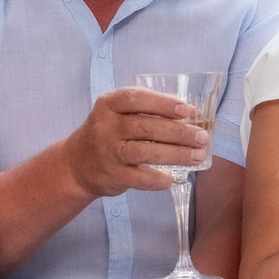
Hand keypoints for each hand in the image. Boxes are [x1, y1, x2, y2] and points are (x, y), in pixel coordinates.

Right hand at [63, 89, 210, 200]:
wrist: (77, 164)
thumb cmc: (108, 133)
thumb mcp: (117, 113)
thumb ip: (146, 110)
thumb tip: (188, 113)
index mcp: (109, 104)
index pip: (136, 99)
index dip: (164, 104)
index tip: (188, 111)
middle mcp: (106, 126)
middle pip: (146, 127)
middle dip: (179, 133)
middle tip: (202, 137)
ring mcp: (108, 152)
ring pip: (145, 152)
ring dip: (176, 155)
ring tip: (197, 156)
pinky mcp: (112, 175)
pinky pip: (139, 178)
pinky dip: (158, 179)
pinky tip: (172, 178)